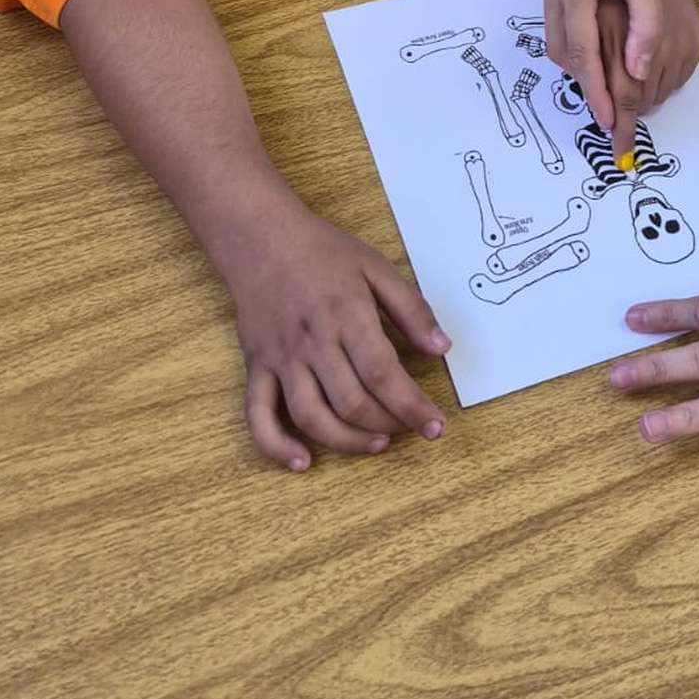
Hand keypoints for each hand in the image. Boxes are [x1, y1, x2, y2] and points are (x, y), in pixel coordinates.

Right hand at [227, 203, 451, 469]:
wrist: (258, 236)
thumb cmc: (321, 251)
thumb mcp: (375, 267)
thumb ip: (411, 308)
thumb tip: (442, 349)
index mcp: (346, 315)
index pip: (383, 374)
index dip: (412, 407)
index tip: (436, 427)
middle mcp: (312, 342)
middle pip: (352, 402)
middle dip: (388, 425)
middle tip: (409, 427)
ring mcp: (281, 358)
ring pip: (311, 417)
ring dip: (348, 441)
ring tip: (376, 442)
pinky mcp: (256, 366)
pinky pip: (258, 415)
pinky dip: (277, 446)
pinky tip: (303, 461)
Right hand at [539, 0, 698, 138]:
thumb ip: (645, 29)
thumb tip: (639, 72)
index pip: (583, 51)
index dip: (596, 89)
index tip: (609, 119)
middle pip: (561, 47)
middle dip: (583, 80)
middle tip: (608, 108)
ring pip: (555, 34)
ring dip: (577, 61)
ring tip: (604, 85)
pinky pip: (557, 15)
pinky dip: (574, 39)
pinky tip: (596, 48)